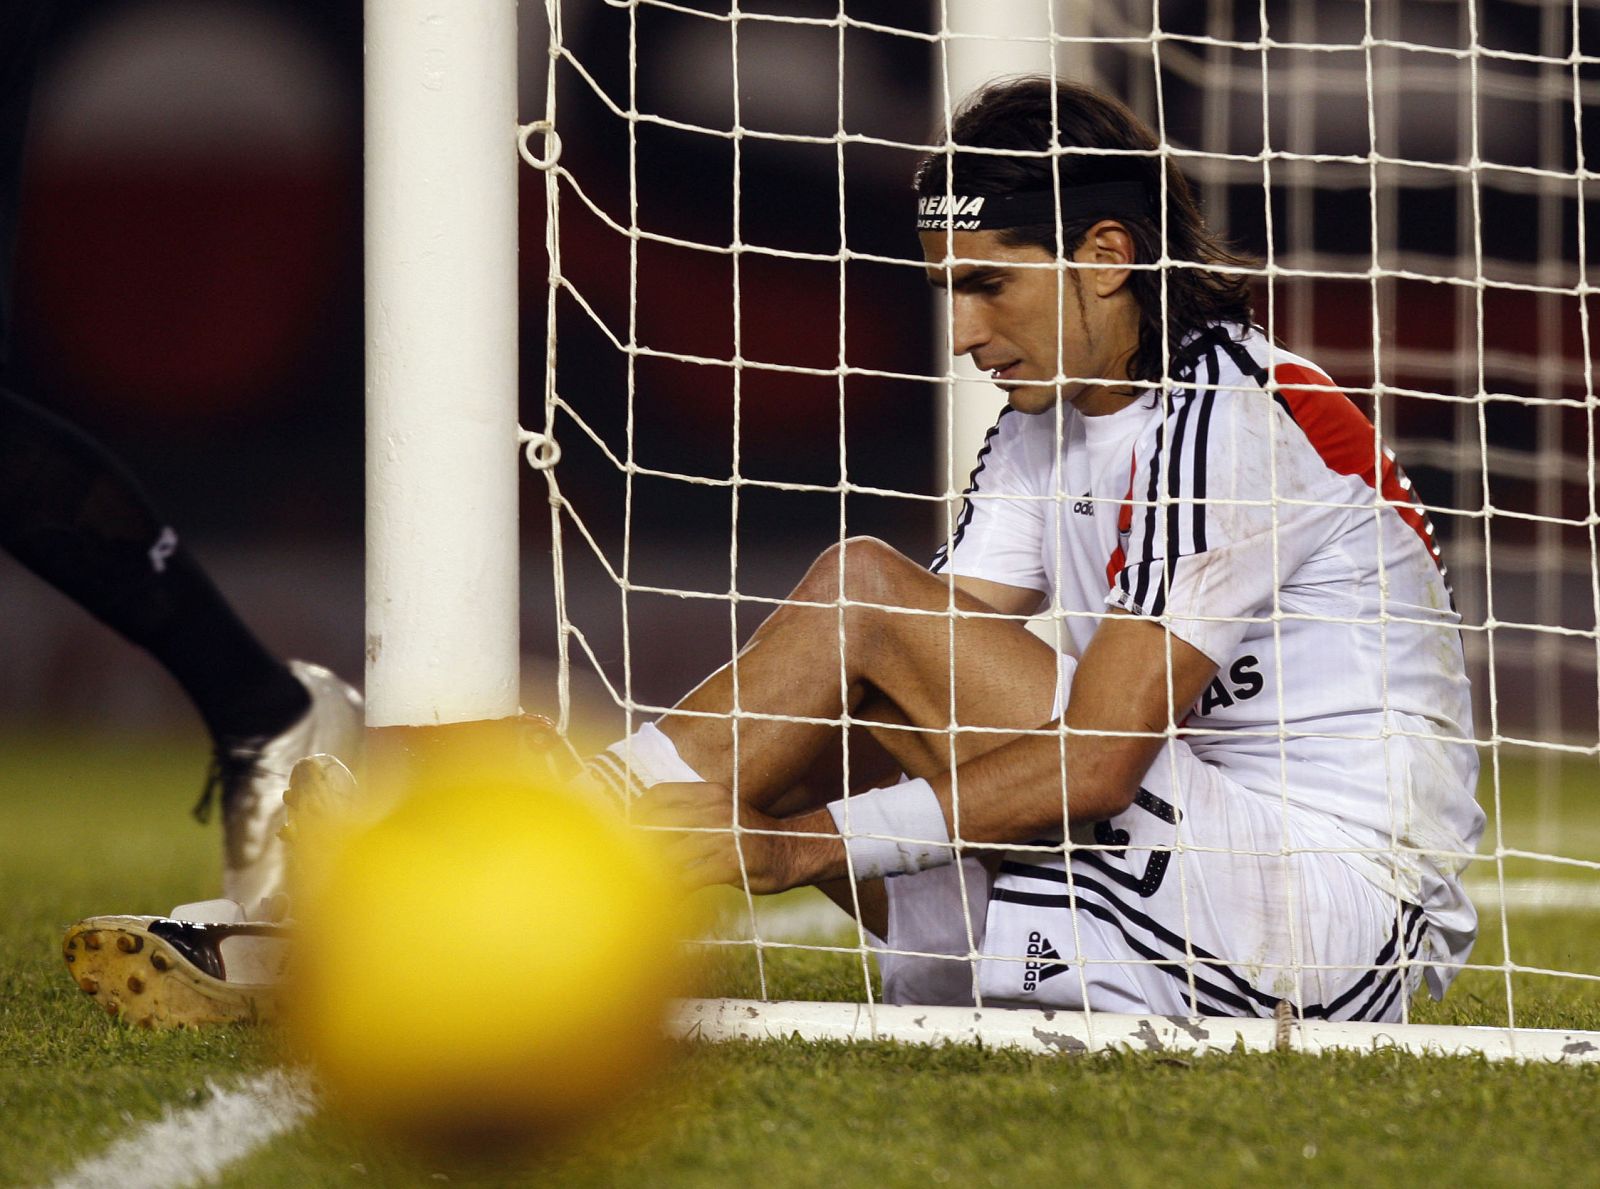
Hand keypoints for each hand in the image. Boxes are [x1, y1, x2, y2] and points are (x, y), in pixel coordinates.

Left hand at [633, 781, 800, 893]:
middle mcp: (715, 809)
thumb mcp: (722, 812)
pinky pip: (690, 878)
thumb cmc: (747, 836)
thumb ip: (692, 814)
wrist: (791, 851)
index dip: (638, 811)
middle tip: (626, 862)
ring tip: (642, 885)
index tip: (625, 828)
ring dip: (653, 872)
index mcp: (710, 793)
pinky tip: (669, 899)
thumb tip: (649, 826)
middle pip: (659, 824)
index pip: (661, 794)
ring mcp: (722, 836)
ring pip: (671, 854)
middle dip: (638, 845)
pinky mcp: (729, 863)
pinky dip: (675, 891)